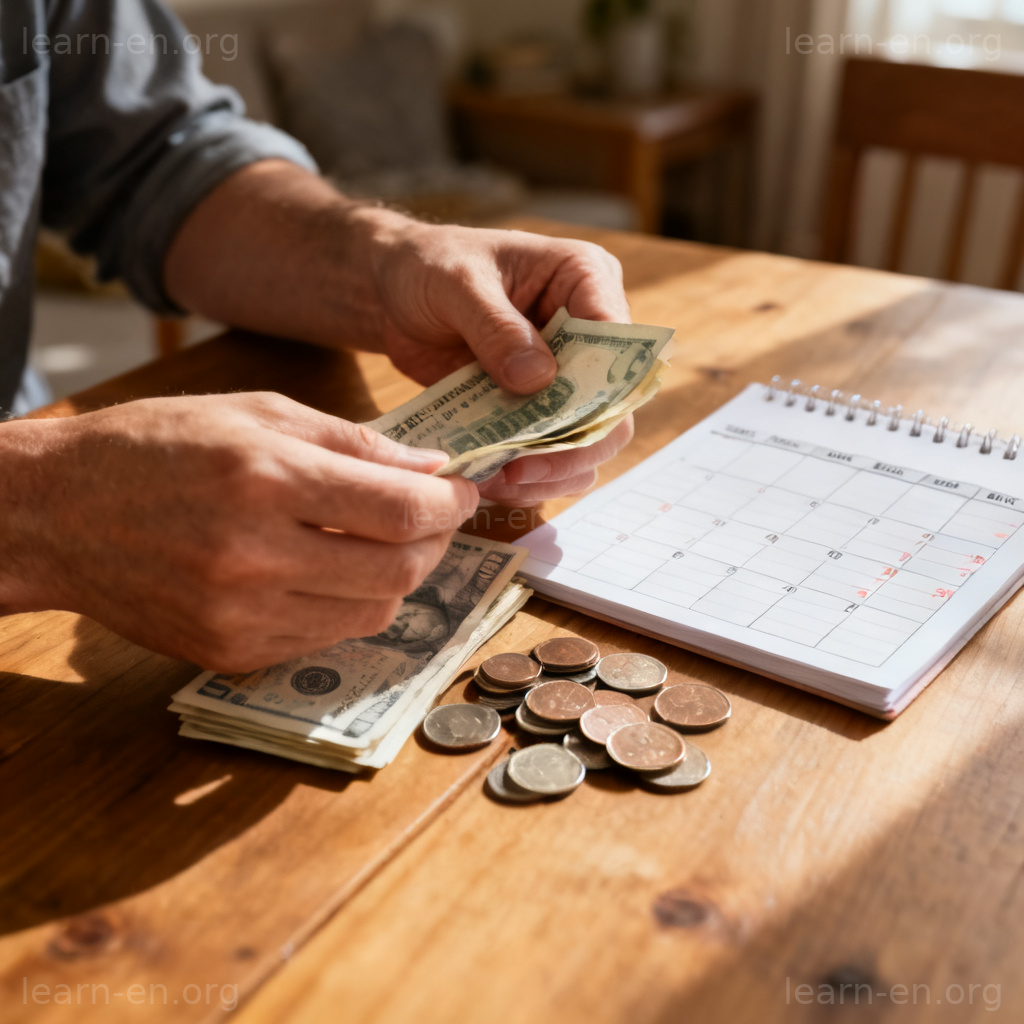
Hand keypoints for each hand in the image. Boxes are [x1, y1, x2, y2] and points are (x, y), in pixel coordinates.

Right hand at [0, 393, 476, 670]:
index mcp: (265, 478)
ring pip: (373, 613)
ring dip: (399, 577)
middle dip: (437, 543)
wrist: (58, 513)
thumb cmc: (157, 446)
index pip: (401, 510)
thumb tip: (430, 468)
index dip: (451, 504)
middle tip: (438, 519)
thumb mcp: (256, 412)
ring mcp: (241, 614)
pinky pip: (326, 637)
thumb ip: (353, 442)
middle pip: (399, 570)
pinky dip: (350, 605)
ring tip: (386, 543)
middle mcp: (255, 555)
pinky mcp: (230, 652)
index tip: (463, 493)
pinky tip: (336, 572)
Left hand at [163, 163, 635, 504]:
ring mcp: (567, 378)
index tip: (554, 428)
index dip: (598, 393)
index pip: (620, 345)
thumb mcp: (457, 283)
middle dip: (571, 447)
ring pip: (588, 444)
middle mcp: (590, 334)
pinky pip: (553, 457)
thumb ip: (496, 326)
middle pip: (613, 409)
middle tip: (520, 469)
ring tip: (500, 481)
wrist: (395, 291)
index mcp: (586, 281)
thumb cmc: (430, 266)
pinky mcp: (539, 410)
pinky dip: (530, 479)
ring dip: (551, 473)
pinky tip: (493, 482)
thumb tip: (540, 379)